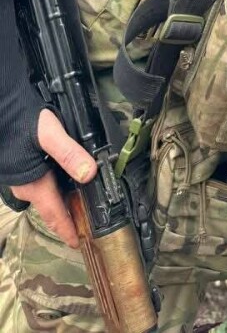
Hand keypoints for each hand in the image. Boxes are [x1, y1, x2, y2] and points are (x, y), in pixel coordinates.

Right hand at [10, 108, 96, 247]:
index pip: (56, 216)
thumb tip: (89, 174)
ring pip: (46, 197)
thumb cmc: (22, 122)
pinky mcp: (22, 170)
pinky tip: (66, 179)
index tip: (79, 245)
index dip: (68, 231)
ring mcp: (23, 180)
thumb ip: (69, 153)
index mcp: (35, 186)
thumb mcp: (50, 134)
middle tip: (87, 223)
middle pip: (52, 208)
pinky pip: (41, 186)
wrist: (3, 112)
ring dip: (63, 202)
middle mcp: (27, 187)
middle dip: (68, 218)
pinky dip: (56, 188)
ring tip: (81, 202)